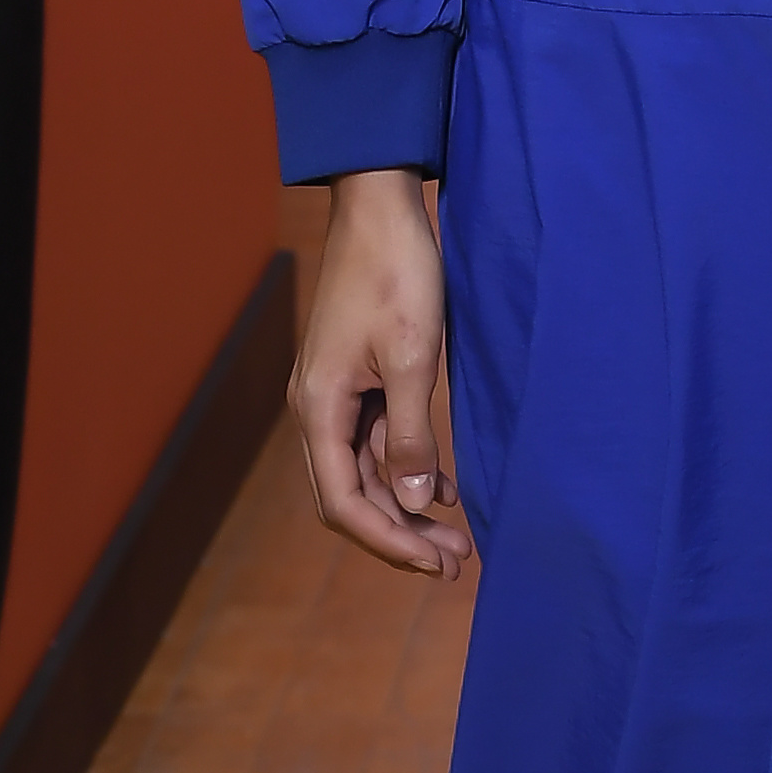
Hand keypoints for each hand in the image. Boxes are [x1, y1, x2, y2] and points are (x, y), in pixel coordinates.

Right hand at [292, 170, 469, 578]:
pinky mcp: (355, 378)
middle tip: (453, 561)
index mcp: (320, 408)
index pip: (343, 503)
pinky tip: (440, 485)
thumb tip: (412, 499)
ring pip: (363, 471)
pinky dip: (403, 466)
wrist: (381, 207)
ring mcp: (334, 394)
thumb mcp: (412, 357)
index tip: (436, 565)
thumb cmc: (397, 274)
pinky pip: (373, 440)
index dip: (388, 542)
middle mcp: (317, 408)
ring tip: (454, 535)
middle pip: (349, 496)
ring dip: (404, 505)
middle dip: (398, 534)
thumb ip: (411, 433)